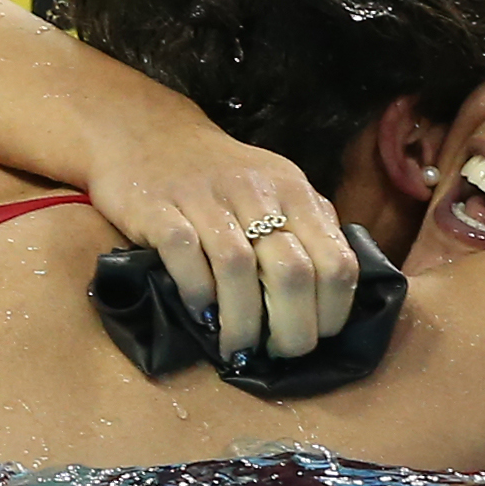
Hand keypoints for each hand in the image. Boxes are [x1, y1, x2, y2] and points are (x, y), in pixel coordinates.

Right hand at [82, 121, 359, 361]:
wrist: (147, 131)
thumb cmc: (219, 175)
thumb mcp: (277, 189)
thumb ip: (309, 228)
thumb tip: (334, 294)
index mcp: (295, 192)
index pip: (337, 263)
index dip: (332, 313)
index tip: (314, 338)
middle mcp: (257, 191)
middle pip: (292, 273)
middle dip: (290, 329)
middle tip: (276, 354)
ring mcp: (206, 196)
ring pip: (238, 269)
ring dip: (241, 322)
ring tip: (237, 348)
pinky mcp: (159, 205)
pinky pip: (185, 254)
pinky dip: (197, 293)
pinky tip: (201, 313)